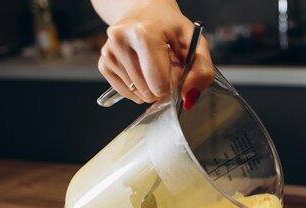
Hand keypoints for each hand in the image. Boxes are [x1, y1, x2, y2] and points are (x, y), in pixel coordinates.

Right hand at [97, 3, 213, 107]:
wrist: (147, 12)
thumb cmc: (172, 28)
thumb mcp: (196, 43)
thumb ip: (201, 72)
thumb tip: (188, 98)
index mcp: (144, 33)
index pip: (158, 83)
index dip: (172, 86)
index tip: (176, 72)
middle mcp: (120, 39)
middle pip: (146, 90)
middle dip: (161, 87)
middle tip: (166, 68)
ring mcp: (109, 50)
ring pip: (135, 92)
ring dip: (149, 87)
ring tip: (154, 66)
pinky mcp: (103, 61)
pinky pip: (122, 90)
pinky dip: (135, 89)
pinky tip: (142, 74)